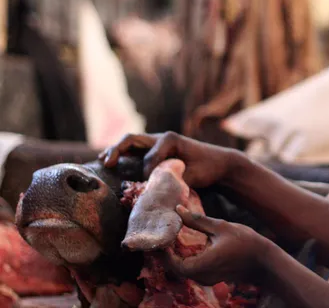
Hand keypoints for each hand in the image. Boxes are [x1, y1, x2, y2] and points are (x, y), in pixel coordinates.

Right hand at [98, 132, 242, 187]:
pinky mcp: (156, 151)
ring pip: (131, 142)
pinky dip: (122, 154)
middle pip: (132, 139)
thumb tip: (159, 196)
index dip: (147, 172)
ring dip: (116, 150)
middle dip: (117, 150)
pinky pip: (135, 150)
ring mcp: (157, 143)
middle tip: (106, 163)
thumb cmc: (208, 168)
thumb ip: (175, 182)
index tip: (150, 185)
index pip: (149, 157)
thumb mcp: (194, 176)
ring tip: (103, 160)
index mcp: (170, 139)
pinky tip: (109, 161)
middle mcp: (161, 138)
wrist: (218, 163)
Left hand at [162, 205, 269, 284]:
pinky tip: (183, 246)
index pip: (175, 265)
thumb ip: (197, 221)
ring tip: (169, 239)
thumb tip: (178, 209)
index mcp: (204, 263)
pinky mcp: (211, 278)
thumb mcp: (221, 227)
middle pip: (176, 269)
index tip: (160, 238)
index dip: (164, 254)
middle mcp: (203, 275)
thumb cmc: (246, 242)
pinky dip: (184, 260)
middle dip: (166, 255)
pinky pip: (192, 270)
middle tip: (160, 236)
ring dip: (174, 257)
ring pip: (183, 271)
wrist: (264, 261)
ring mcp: (207, 279)